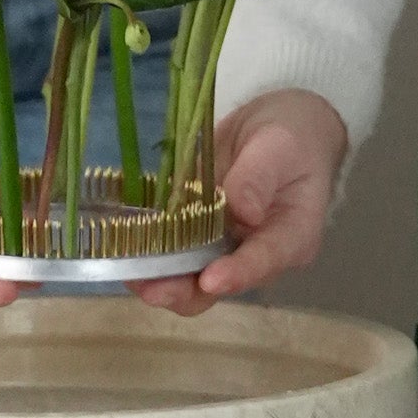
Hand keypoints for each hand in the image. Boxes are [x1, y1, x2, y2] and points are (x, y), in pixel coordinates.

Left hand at [130, 88, 348, 317]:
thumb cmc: (293, 137)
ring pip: (189, 279)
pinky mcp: (197, 235)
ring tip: (130, 272)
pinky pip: (171, 253)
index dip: (236, 275)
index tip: (210, 280)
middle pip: (219, 287)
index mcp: (290, 237)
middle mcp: (254, 253)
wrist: (279, 126)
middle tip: (152, 287)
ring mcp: (222, 247)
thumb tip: (241, 211)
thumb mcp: (281, 146)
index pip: (264, 262)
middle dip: (183, 291)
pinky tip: (123, 246)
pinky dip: (147, 255)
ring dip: (158, 279)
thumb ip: (259, 176)